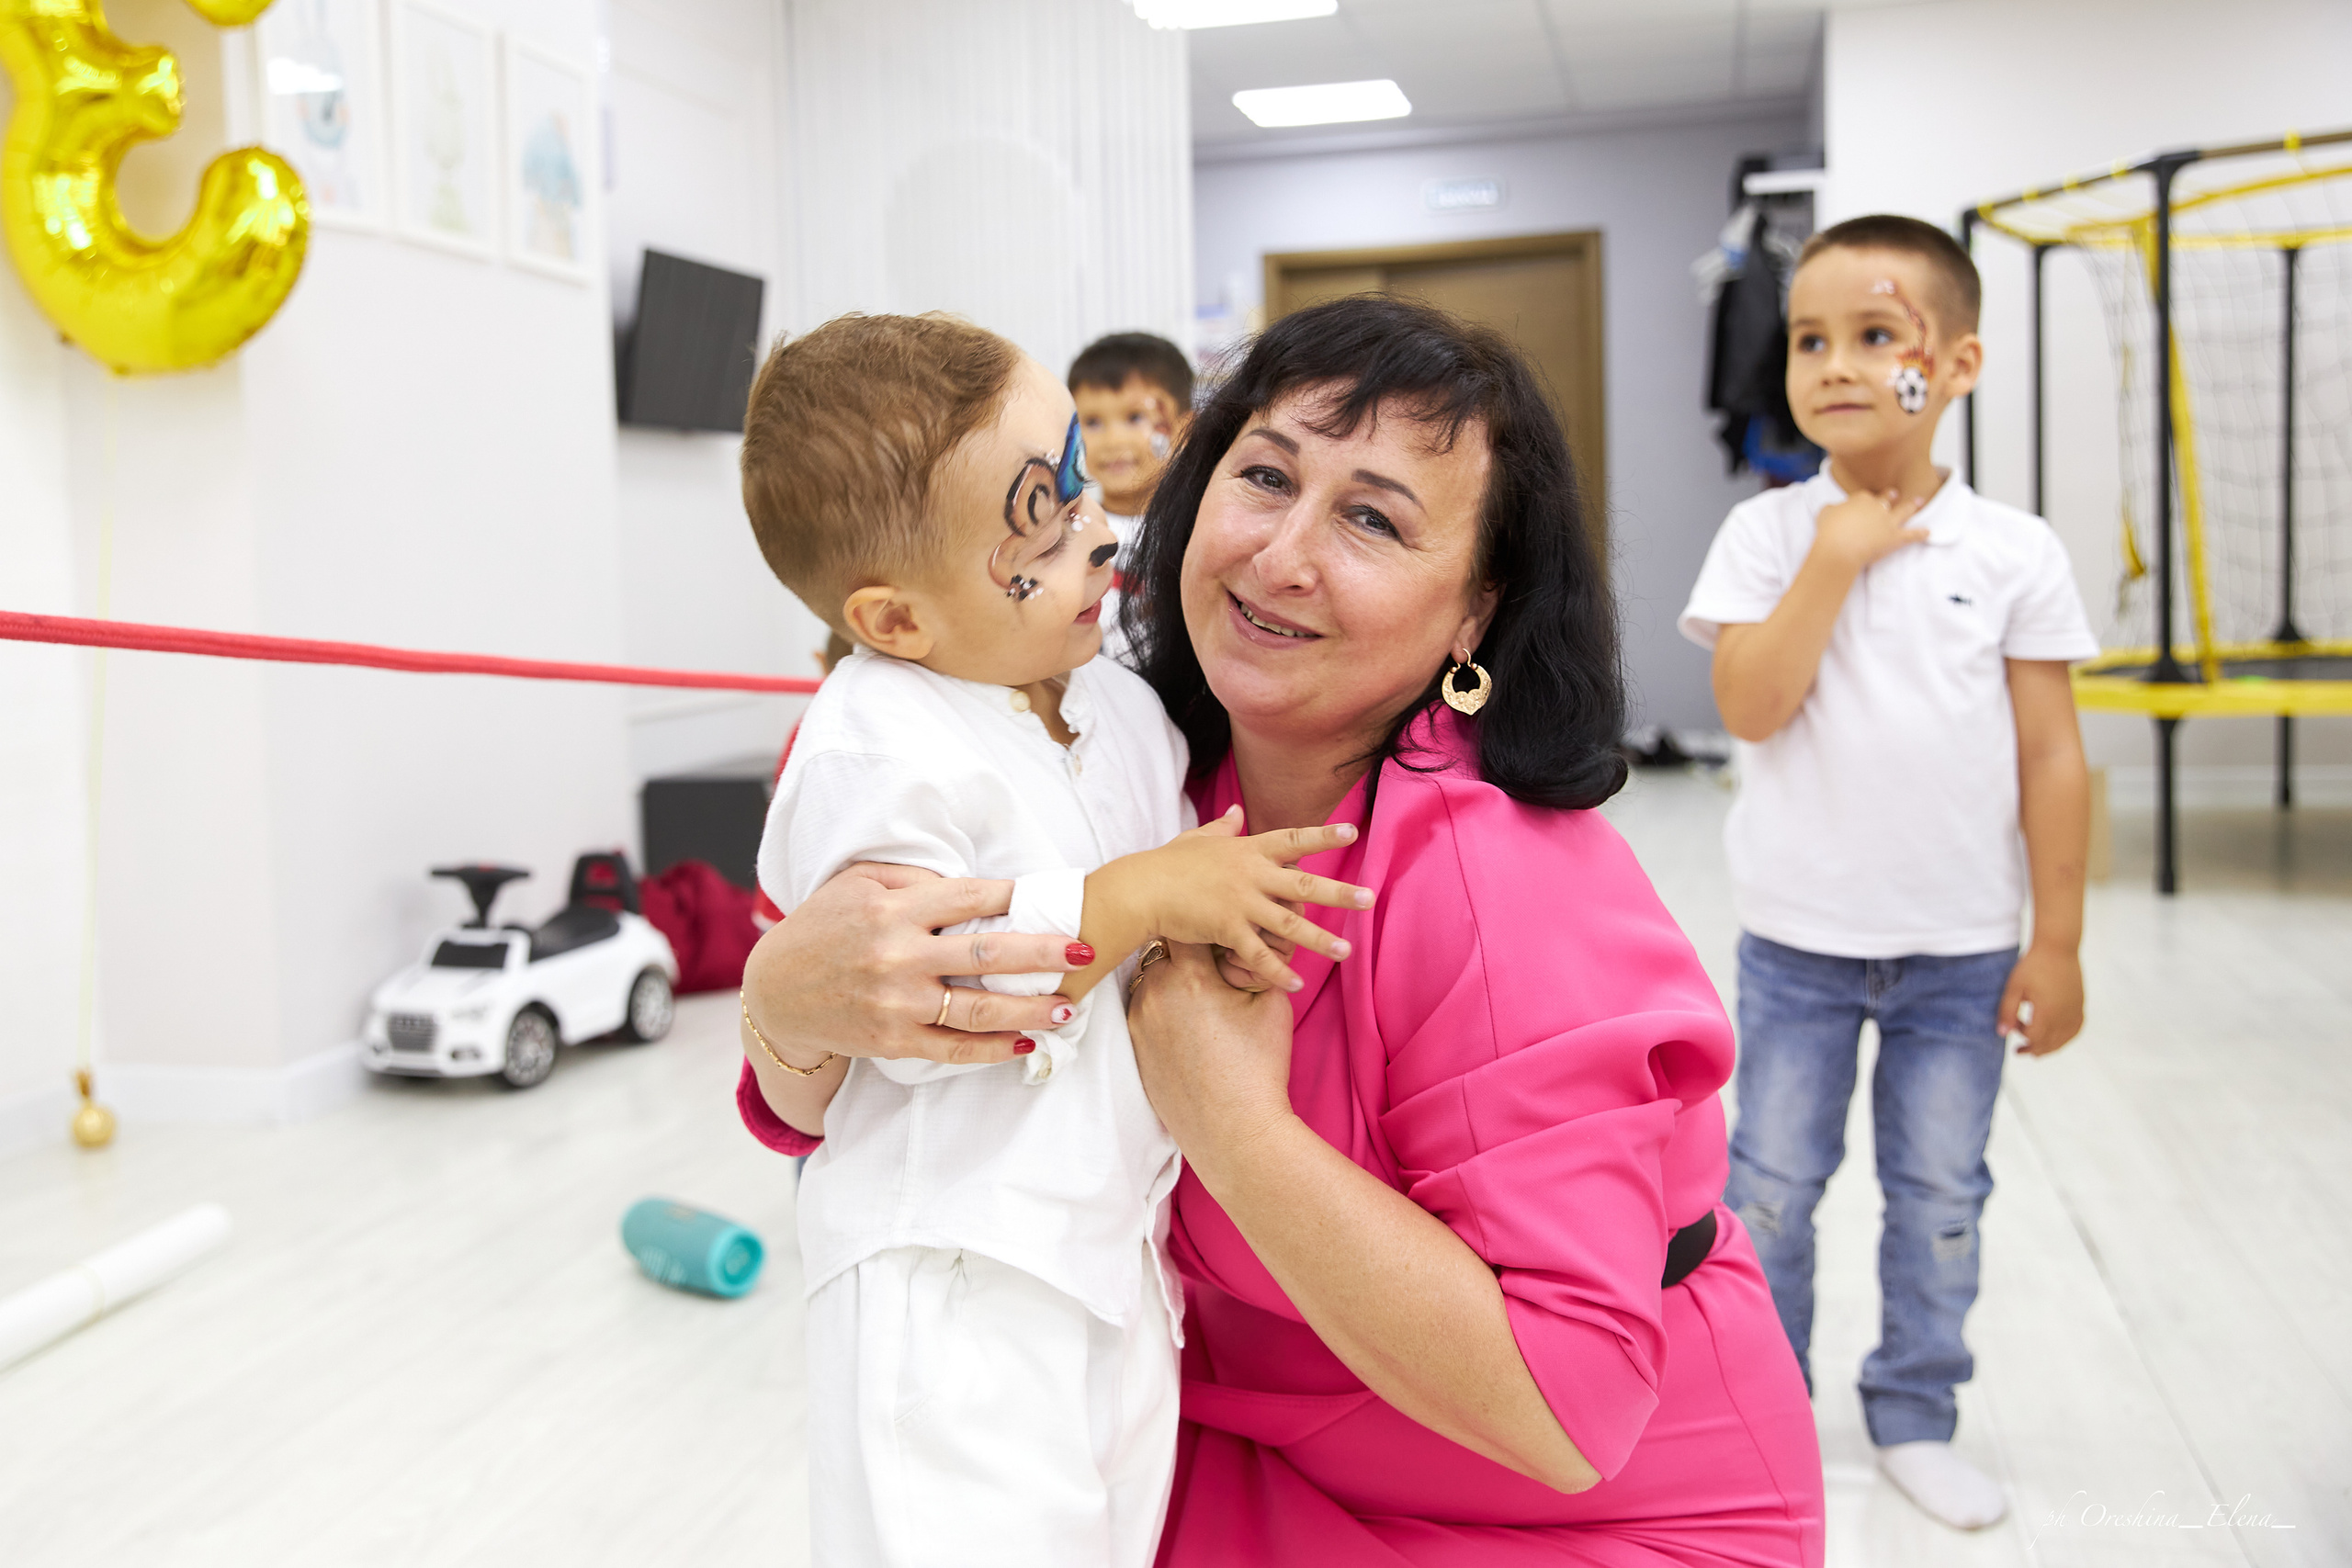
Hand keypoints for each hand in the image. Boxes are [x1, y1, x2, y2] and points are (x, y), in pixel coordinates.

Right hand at [741, 863, 1078, 1066]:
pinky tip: (1024, 1044)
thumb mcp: (857, 885)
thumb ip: (911, 879)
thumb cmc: (823, 929)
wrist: (775, 995)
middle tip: (1085, 949)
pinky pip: (953, 1049)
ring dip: (1030, 1010)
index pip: (969, 898)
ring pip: (978, 1009)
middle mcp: (898, 957)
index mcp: (893, 911)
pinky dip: (992, 1050)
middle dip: (1043, 953)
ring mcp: (897, 1004)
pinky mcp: (893, 1041)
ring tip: (1068, 1008)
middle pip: (987, 953)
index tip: (1052, 897)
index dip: (1015, 896)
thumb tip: (971, 886)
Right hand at [1110, 807, 1370, 992]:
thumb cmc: (1168, 862)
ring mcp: (1240, 904)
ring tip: (1346, 951)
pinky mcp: (1225, 930)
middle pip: (1304, 885)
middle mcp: (1250, 875)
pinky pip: (1258, 955)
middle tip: (1369, 899)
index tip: (1353, 832)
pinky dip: (1277, 971)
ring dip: (1319, 939)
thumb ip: (1224, 827)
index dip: (1324, 836)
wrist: (1141, 889)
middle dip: (1339, 893)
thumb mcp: (1198, 838)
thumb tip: (1237, 810)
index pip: (1293, 839)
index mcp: (1247, 850)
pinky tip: (1296, 984)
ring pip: (1288, 924)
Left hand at [1128, 940, 1298, 1159]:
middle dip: (1189, 949)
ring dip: (1174, 977)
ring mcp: (1138, 1019)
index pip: (1189, 923)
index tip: (1219, 926)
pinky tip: (1191, 1024)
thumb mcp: (1271, 1004)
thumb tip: (1248, 943)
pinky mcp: (1134, 1044)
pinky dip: (1165, 1005)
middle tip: (1215, 960)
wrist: (1233, 1130)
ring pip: (1152, 976)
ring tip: (1204, 998)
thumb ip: (1257, 961)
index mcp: (1189, 976)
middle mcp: (1155, 992)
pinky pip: (1145, 1007)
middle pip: (1165, 947)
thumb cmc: (1257, 1068)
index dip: (1207, 921)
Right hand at [1812, 487, 1929, 572]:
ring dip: (1911, 506)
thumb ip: (1832, 509)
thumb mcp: (1824, 513)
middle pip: (1886, 499)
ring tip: (1918, 502)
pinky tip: (1928, 531)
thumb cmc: (1829, 530)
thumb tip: (1833, 509)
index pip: (1865, 496)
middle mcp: (1878, 507)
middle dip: (1890, 496)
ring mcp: (1888, 521)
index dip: (1864, 501)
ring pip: (1903, 511)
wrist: (1840, 547)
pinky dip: (1919, 533)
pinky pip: (1910, 535)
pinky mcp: (1894, 537)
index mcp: (1861, 499)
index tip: (1862, 503)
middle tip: (1895, 493)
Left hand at [1999, 943, 2083, 1056]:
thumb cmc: (2033, 966)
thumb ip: (2007, 1011)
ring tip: (2039, 1051)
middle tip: (2021, 1052)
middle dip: (2035, 1049)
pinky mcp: (2080, 1004)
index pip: (2035, 1039)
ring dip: (2051, 1047)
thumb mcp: (2014, 988)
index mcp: (2047, 1013)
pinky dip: (2067, 1036)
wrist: (2058, 948)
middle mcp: (2064, 1016)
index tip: (2013, 1030)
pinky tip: (2059, 1037)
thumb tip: (2002, 1034)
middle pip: (2050, 1043)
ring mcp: (2075, 1010)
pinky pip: (2077, 1027)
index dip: (2023, 1039)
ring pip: (2065, 1038)